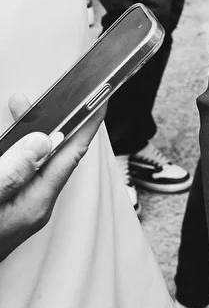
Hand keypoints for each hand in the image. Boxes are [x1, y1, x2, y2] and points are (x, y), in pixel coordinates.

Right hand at [0, 95, 104, 262]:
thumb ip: (13, 172)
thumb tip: (43, 143)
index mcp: (36, 203)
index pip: (72, 156)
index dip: (88, 125)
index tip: (100, 99)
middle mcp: (35, 206)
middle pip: (54, 155)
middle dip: (51, 121)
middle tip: (40, 98)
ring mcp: (23, 209)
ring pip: (35, 163)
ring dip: (29, 137)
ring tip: (18, 110)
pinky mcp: (11, 210)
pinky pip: (22, 174)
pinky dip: (16, 153)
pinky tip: (7, 144)